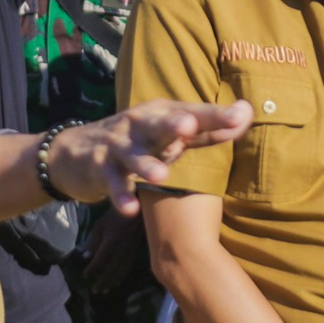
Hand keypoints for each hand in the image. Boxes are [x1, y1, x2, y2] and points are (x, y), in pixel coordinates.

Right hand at [47, 100, 253, 214]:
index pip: (193, 113)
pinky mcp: (100, 168)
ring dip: (146, 164)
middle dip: (173, 124)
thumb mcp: (172, 133)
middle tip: (189, 127)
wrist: (76, 150)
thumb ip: (210, 128)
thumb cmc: (139, 140)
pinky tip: (130, 211)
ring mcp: (118, 145)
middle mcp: (140, 124)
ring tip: (162, 176)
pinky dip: (121, 196)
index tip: (239, 116)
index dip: (215, 116)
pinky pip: (113, 183)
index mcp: (162, 113)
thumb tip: (246, 112)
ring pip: (133, 155)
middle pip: (159, 123)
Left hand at [81, 210, 145, 294]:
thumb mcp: (100, 225)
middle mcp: (120, 251)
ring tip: (104, 291)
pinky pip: (127, 269)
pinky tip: (116, 283)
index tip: (85, 276)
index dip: (91, 270)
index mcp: (110, 243)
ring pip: (120, 273)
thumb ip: (93, 242)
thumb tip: (85, 257)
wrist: (137, 212)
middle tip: (94, 290)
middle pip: (110, 271)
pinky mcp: (135, 254)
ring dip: (111, 283)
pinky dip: (121, 278)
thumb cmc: (115, 216)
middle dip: (101, 282)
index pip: (99, 261)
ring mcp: (129, 254)